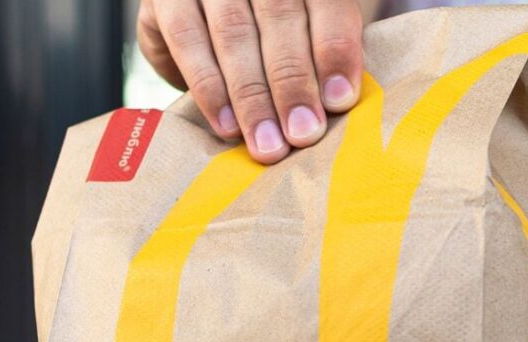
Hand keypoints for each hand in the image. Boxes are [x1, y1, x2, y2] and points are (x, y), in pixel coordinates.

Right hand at [137, 0, 364, 163]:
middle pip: (280, 18)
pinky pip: (187, 40)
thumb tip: (339, 108)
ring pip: (234, 34)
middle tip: (303, 134)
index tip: (339, 100)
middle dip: (293, 83)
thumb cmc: (276, 35)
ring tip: (267, 142)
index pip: (327, 4)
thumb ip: (324, 58)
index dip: (335, 50)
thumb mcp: (307, 34)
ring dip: (253, 96)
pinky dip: (210, 87)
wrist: (209, 15)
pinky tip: (228, 124)